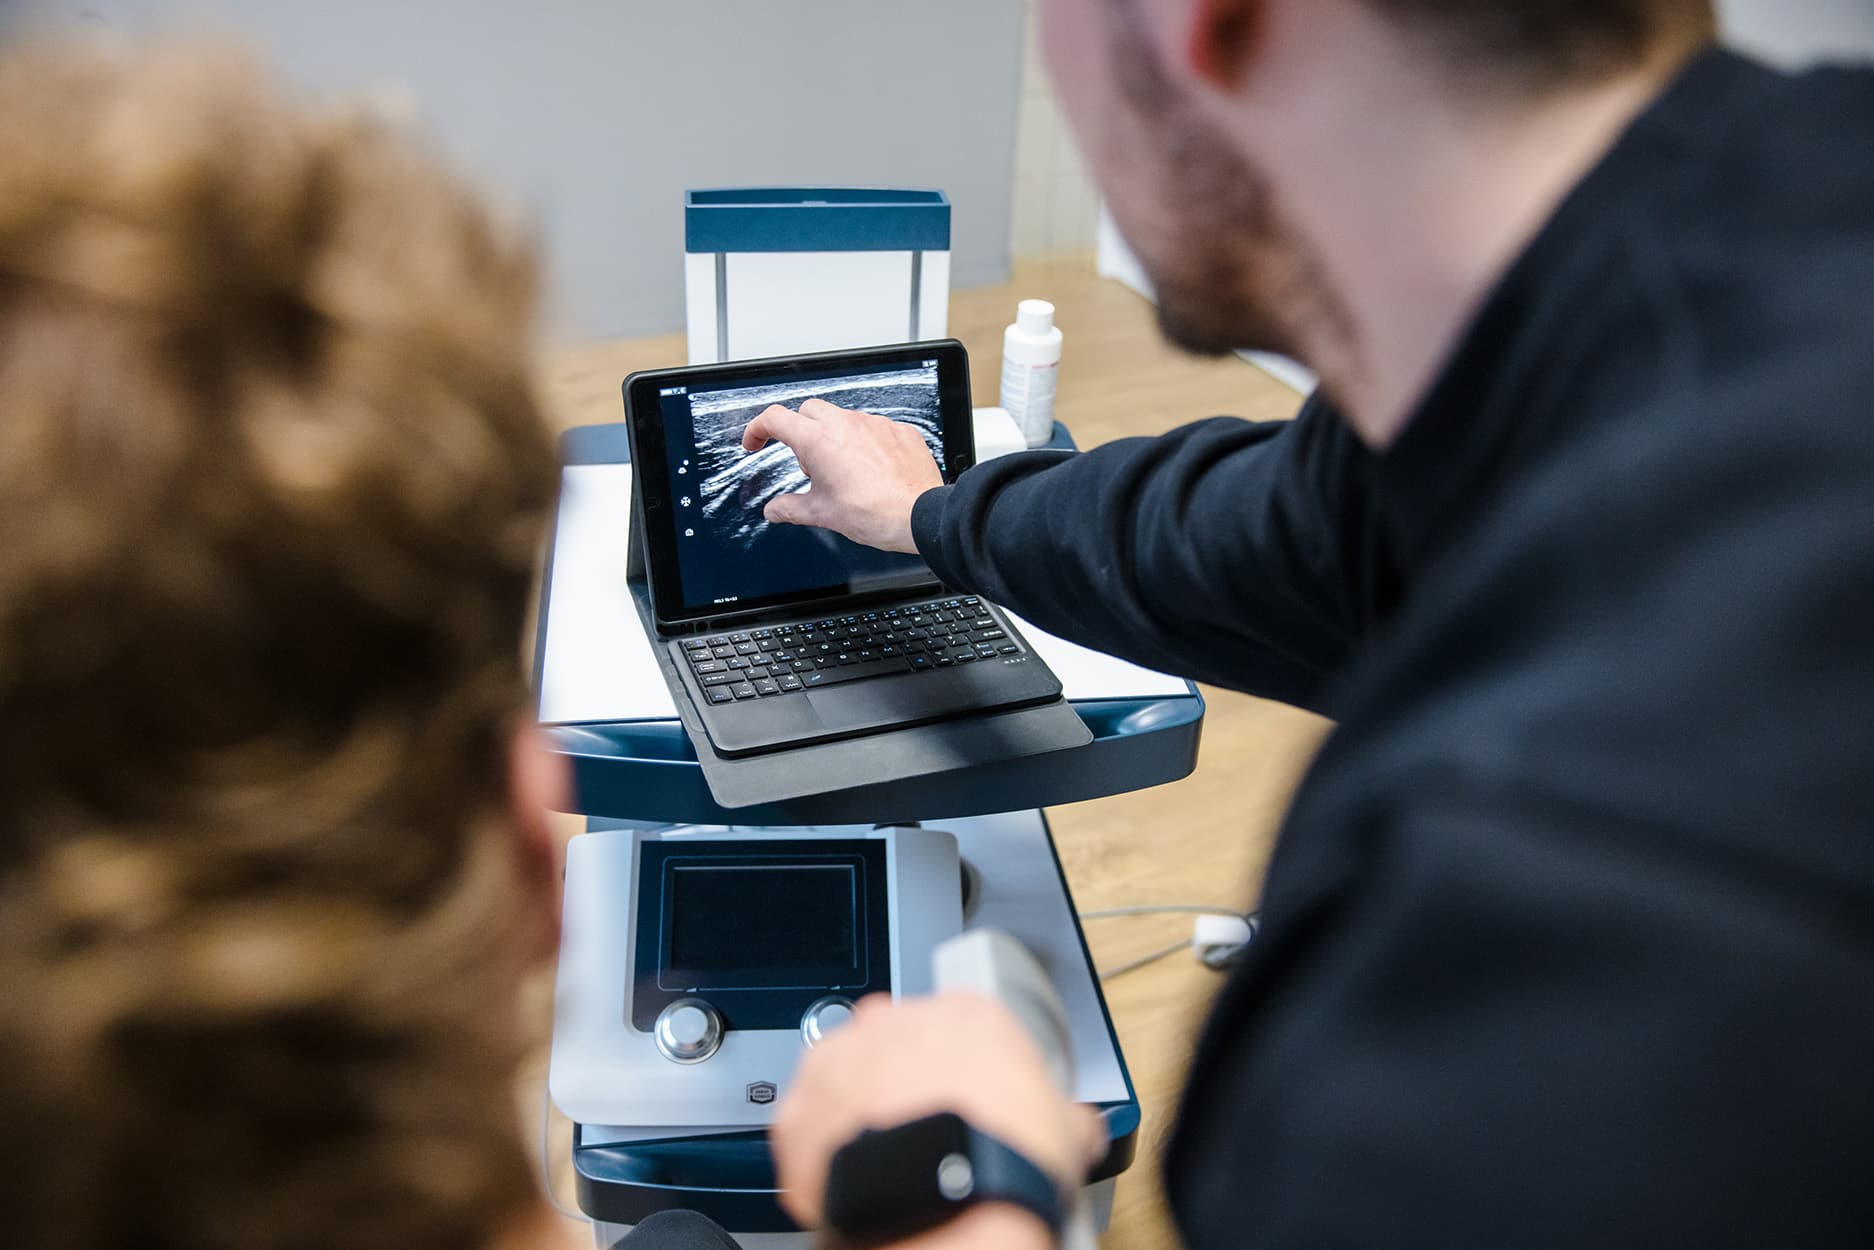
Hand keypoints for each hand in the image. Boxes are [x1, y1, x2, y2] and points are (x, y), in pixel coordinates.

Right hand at [740, 398, 943, 552]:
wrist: (918, 515)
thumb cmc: (873, 513)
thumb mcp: (822, 514)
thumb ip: (790, 508)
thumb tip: (775, 510)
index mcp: (818, 441)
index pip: (774, 418)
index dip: (758, 429)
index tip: (756, 442)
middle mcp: (845, 424)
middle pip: (808, 411)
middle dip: (800, 432)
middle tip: (808, 465)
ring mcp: (874, 424)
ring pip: (843, 418)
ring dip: (834, 437)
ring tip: (843, 472)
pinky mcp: (898, 430)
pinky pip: (874, 428)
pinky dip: (865, 442)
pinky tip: (871, 468)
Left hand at [770, 993, 1105, 1232]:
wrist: (945, 1204)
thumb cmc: (1003, 1158)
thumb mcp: (1066, 1129)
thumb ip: (1066, 1115)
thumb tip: (1078, 1129)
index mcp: (964, 1014)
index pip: (960, 1028)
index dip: (963, 1069)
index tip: (969, 1099)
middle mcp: (895, 1023)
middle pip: (896, 1046)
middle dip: (906, 1083)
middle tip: (929, 1133)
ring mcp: (839, 1062)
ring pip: (845, 1080)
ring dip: (861, 1113)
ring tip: (890, 1164)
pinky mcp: (799, 1112)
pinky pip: (808, 1128)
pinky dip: (823, 1153)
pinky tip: (854, 1183)